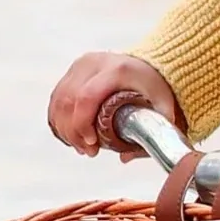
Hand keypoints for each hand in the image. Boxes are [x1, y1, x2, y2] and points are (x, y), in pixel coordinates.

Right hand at [47, 53, 183, 157]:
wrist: (148, 65)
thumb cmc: (154, 87)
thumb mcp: (162, 106)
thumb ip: (151, 132)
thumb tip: (124, 157)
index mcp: (117, 69)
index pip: (87, 97)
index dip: (83, 124)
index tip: (92, 143)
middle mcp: (95, 63)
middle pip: (69, 100)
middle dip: (73, 132)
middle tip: (88, 151)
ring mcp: (81, 65)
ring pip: (59, 100)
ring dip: (64, 128)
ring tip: (80, 146)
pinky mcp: (73, 70)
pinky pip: (57, 97)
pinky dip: (59, 119)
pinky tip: (68, 134)